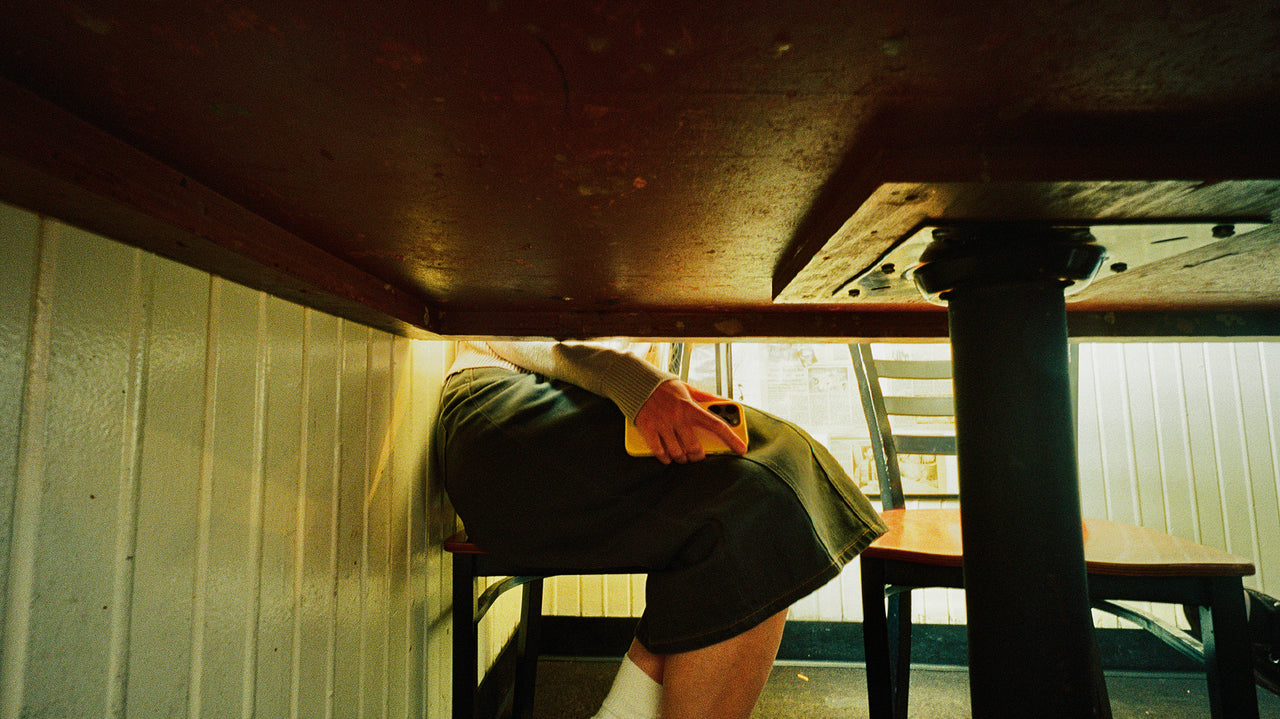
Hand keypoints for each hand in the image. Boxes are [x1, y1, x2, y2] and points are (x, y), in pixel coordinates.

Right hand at [632, 380, 748, 463]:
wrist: (637, 382)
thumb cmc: (665, 387)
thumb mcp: (688, 388)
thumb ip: (706, 397)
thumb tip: (724, 401)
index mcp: (691, 406)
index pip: (717, 424)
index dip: (731, 438)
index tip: (741, 449)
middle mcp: (678, 417)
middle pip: (695, 447)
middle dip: (697, 456)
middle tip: (697, 455)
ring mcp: (662, 424)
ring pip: (677, 452)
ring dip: (681, 458)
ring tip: (682, 456)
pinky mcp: (647, 429)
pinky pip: (659, 451)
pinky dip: (665, 458)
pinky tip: (668, 457)